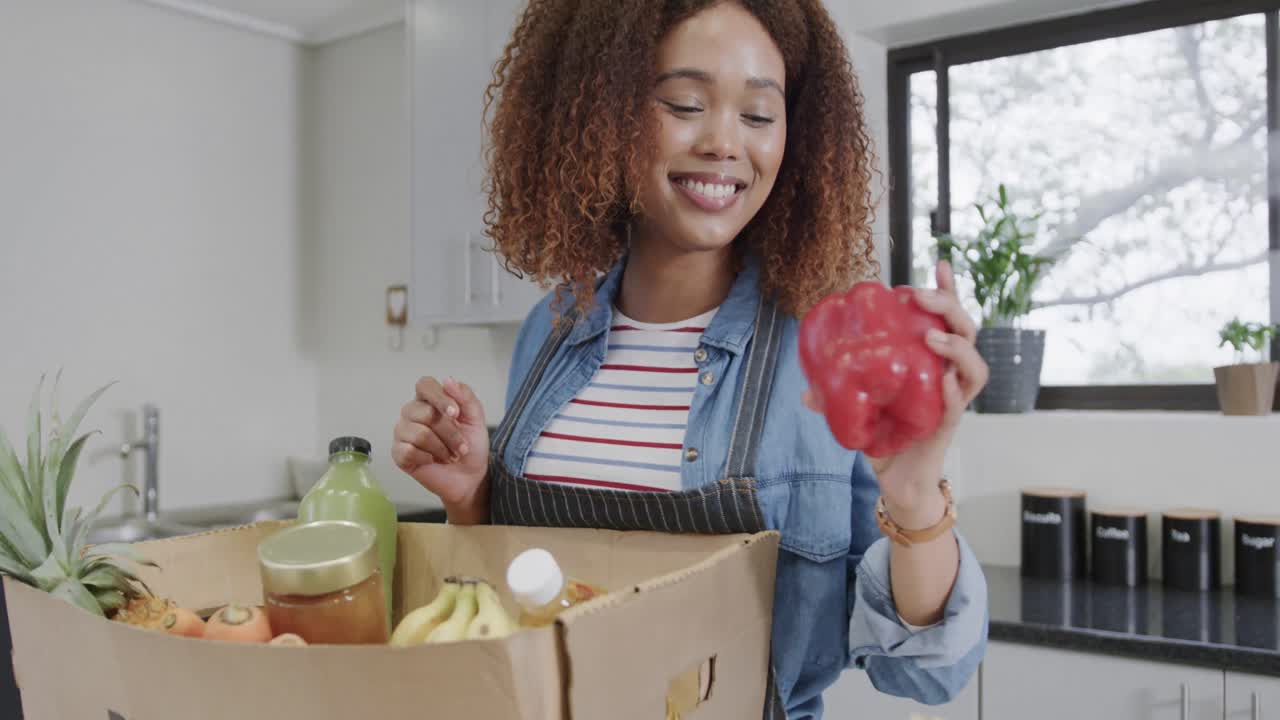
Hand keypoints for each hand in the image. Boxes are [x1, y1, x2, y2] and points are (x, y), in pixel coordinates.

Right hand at [392, 377, 490, 522]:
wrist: (469, 477)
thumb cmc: (471, 445)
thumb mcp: (476, 418)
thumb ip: (465, 396)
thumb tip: (448, 380)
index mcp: (430, 400)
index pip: (425, 385)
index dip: (440, 397)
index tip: (455, 413)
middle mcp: (413, 412)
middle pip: (426, 413)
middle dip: (450, 433)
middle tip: (461, 446)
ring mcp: (403, 432)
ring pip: (419, 434)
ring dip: (442, 448)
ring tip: (450, 456)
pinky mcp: (398, 453)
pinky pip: (409, 451)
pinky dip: (428, 458)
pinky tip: (433, 461)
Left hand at [804, 260, 988, 526]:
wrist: (896, 480)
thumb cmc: (884, 436)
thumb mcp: (856, 408)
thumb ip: (836, 395)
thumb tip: (806, 389)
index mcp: (930, 361)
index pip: (947, 319)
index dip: (948, 290)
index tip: (938, 261)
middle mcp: (948, 376)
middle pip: (967, 331)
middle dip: (949, 306)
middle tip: (921, 296)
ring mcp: (952, 401)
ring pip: (975, 367)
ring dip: (957, 345)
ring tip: (932, 336)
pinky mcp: (948, 427)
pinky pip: (959, 404)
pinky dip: (953, 389)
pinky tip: (941, 377)